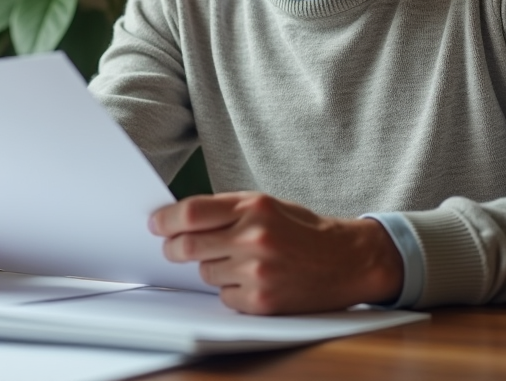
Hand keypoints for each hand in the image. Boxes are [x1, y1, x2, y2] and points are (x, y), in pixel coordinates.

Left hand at [149, 192, 403, 314]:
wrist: (349, 259)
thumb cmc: (304, 230)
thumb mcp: (267, 204)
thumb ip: (226, 210)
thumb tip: (180, 219)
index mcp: (254, 207)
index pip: (191, 213)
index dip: (166, 220)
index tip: (156, 224)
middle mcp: (254, 238)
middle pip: (187, 246)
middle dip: (174, 248)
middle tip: (174, 248)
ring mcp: (258, 272)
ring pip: (205, 273)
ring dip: (212, 268)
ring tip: (238, 261)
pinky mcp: (263, 301)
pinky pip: (224, 297)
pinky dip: (231, 290)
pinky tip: (253, 280)